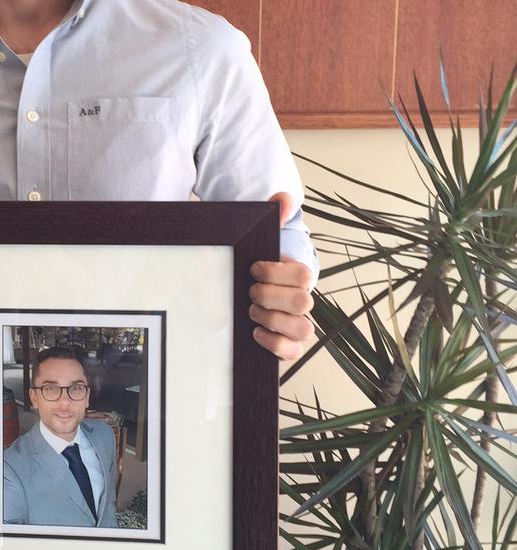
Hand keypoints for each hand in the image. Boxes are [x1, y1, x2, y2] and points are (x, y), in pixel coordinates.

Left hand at [249, 191, 314, 361]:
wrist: (246, 291)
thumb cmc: (255, 267)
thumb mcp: (259, 241)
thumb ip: (273, 218)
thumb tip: (282, 198)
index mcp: (299, 275)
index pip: (303, 274)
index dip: (276, 271)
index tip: (253, 267)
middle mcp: (303, 301)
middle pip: (303, 301)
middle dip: (271, 295)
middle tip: (250, 290)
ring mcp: (296, 324)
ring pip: (303, 328)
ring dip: (273, 319)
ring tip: (251, 311)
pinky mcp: (287, 345)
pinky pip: (293, 351)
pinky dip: (275, 343)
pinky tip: (255, 333)